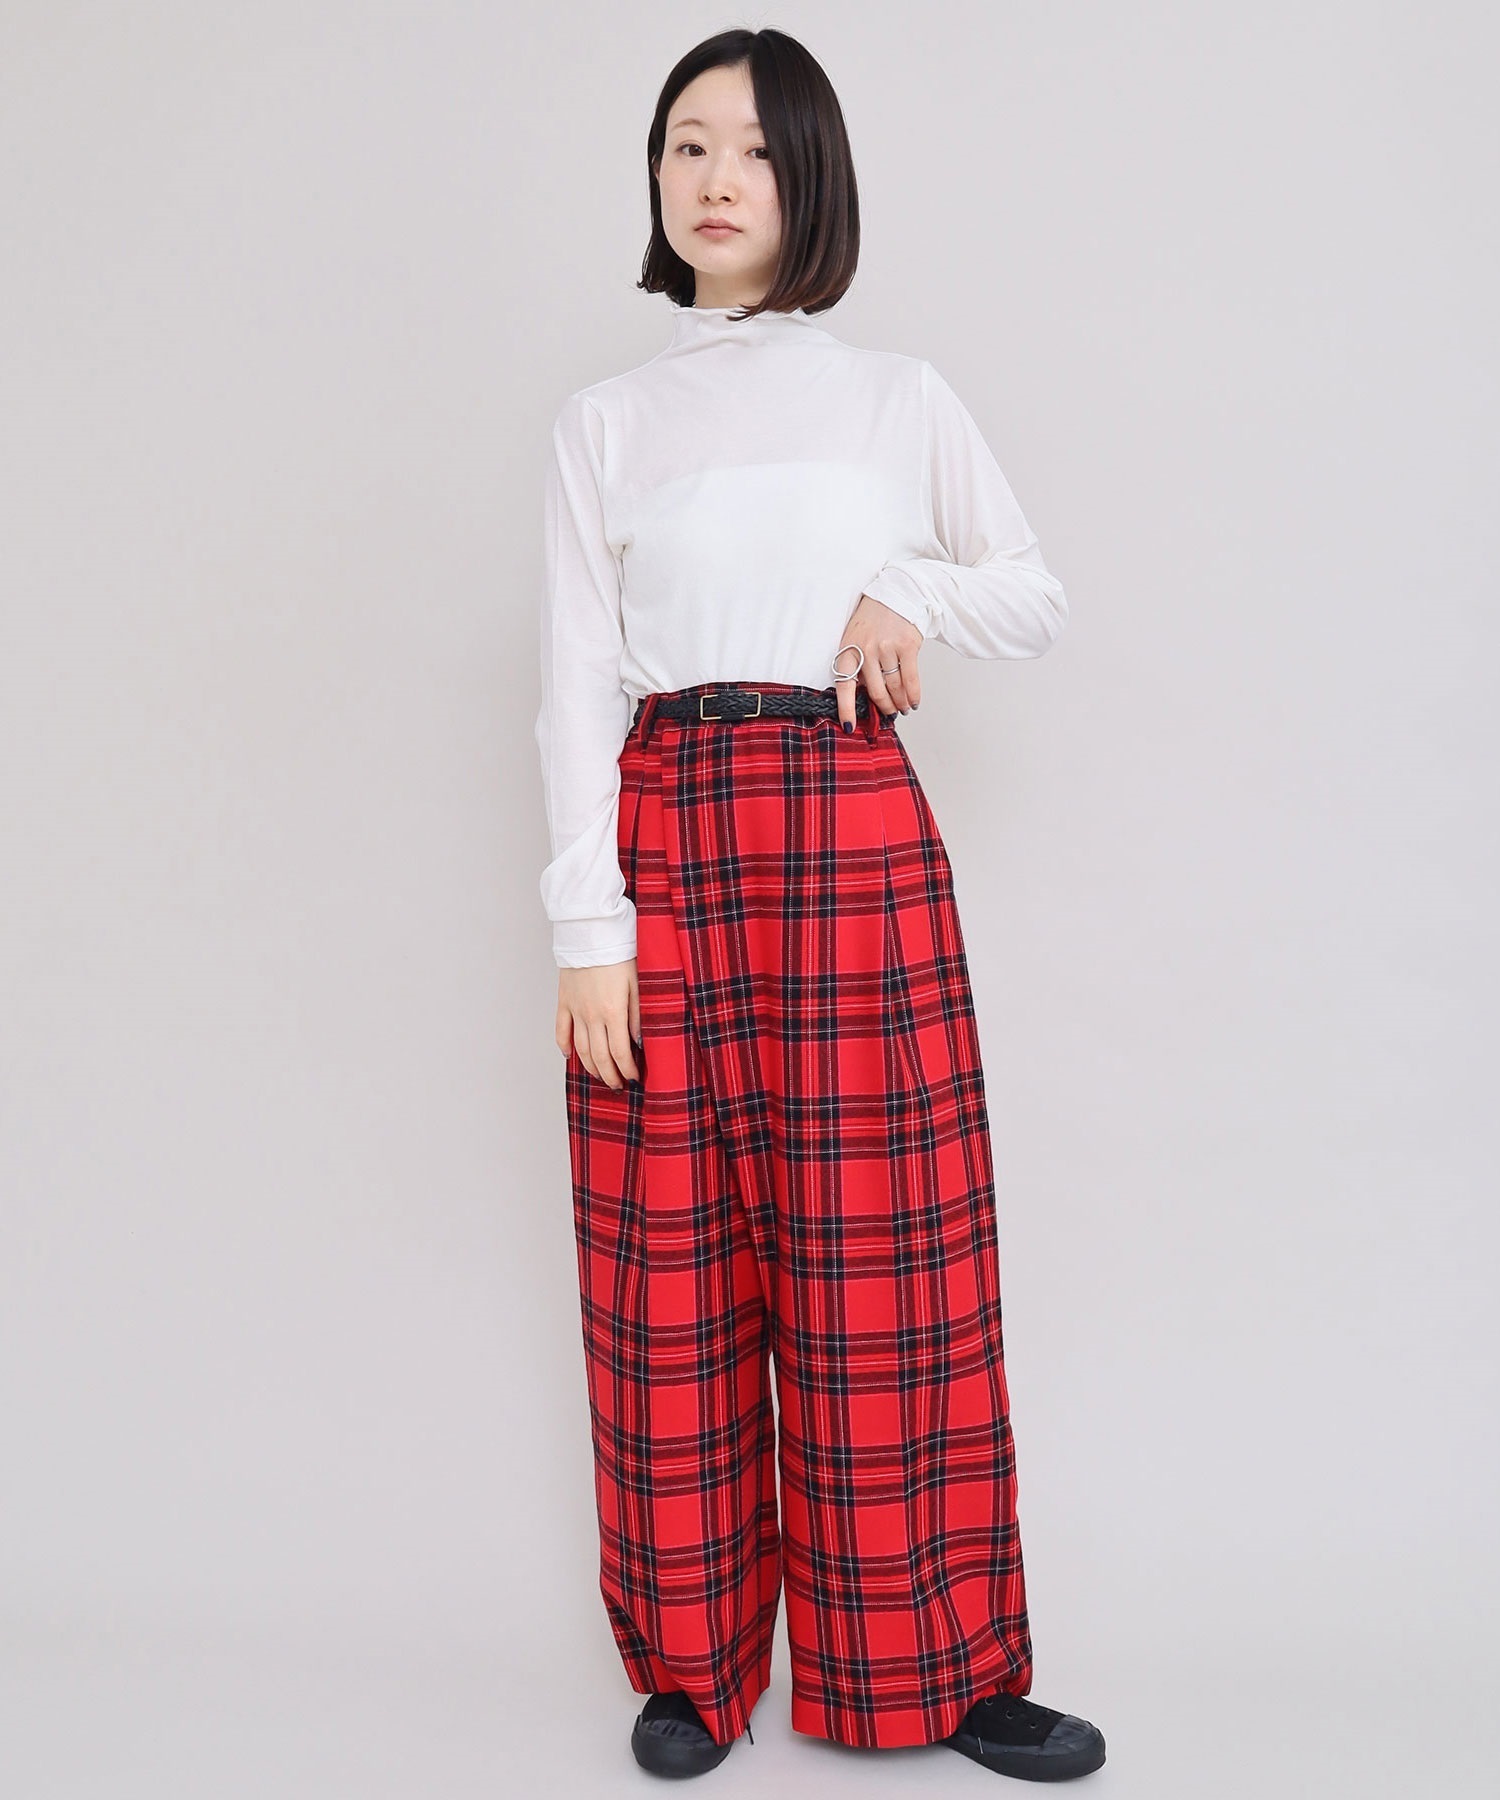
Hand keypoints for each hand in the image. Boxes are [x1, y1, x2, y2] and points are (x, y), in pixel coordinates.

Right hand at [556, 960, 641, 1089]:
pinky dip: (564, 1045)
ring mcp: (575, 1009)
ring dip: (590, 1066)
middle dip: (610, 1075)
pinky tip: (569, 1056)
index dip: (628, 1070)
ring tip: (600, 1075)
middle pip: (599, 1056)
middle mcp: (591, 1015)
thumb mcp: (638, 984)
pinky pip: (560, 1029)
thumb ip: (638, 1016)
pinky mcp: (564, 1000)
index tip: (634, 1078)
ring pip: (580, 1048)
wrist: (591, 931)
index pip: (620, 1052)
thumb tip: (638, 1042)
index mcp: (613, 1012)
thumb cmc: (619, 953)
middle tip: (618, 1084)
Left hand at [832, 596, 923, 731]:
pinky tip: (914, 701)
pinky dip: (914, 695)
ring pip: (894, 687)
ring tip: (903, 708)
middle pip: (875, 691)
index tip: (850, 726)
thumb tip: (863, 696)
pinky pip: (910, 679)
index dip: (846, 708)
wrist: (896, 593)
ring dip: (900, 703)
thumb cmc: (874, 619)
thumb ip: (857, 663)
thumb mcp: (855, 637)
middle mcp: (866, 649)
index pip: (844, 684)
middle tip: (889, 714)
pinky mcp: (907, 645)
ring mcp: (887, 647)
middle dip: (884, 708)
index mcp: (848, 648)